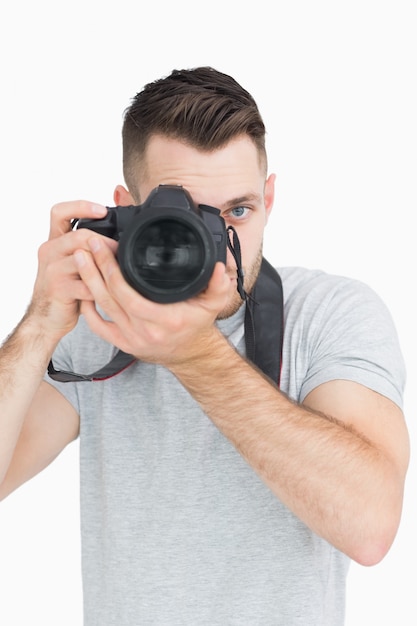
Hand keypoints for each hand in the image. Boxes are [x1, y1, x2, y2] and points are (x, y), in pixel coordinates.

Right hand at [28, 201, 115, 341]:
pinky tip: (111, 293)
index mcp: (54, 241)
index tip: (102, 210)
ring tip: (119, 271)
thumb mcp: (76, 264)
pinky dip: (102, 288)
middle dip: (106, 243)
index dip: (81, 207)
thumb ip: (90, 247)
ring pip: (84, 258)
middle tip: (122, 251)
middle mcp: (49, 251)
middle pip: (80, 235)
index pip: (60, 212)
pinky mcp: (59, 289)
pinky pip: (87, 284)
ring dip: (106, 264)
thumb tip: (121, 233)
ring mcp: (52, 270)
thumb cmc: (67, 290)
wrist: (48, 318)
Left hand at [73, 235, 232, 365]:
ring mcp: (132, 339)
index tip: (104, 246)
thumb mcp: (213, 304)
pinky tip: (83, 290)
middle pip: (109, 297)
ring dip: (88, 282)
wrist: (191, 354)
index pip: (128, 293)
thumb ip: (219, 285)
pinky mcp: (123, 345)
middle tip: (86, 245)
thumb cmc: (197, 325)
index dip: (111, 269)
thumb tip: (220, 268)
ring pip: (101, 309)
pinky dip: (88, 309)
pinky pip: (99, 328)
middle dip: (94, 268)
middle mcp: (145, 331)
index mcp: (164, 319)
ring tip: (80, 258)